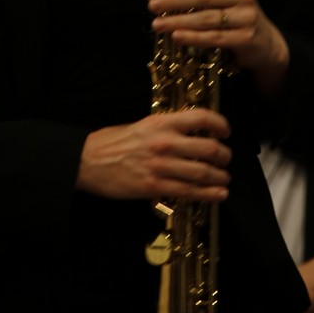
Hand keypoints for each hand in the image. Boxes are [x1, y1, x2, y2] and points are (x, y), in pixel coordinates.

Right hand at [76, 107, 231, 200]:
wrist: (87, 161)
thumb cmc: (112, 142)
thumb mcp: (142, 126)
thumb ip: (167, 129)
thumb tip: (191, 136)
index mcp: (162, 123)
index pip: (201, 118)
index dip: (220, 124)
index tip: (226, 131)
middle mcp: (165, 142)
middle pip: (209, 148)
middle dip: (224, 156)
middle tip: (226, 159)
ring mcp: (161, 166)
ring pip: (202, 172)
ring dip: (220, 177)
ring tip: (224, 178)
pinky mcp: (155, 186)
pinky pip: (189, 191)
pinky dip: (209, 194)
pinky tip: (219, 194)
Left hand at [147, 0, 289, 87]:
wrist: (266, 44)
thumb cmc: (235, 17)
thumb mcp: (217, 1)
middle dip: (175, 0)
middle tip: (153, 5)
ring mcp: (246, 17)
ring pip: (206, 18)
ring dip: (178, 21)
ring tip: (157, 24)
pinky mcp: (245, 38)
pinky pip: (214, 37)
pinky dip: (193, 37)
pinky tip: (176, 37)